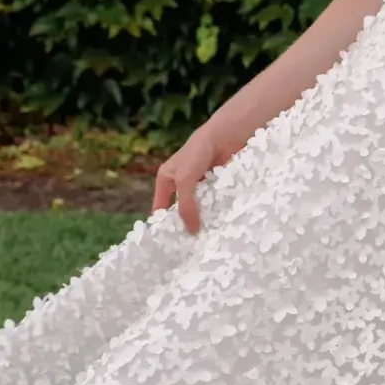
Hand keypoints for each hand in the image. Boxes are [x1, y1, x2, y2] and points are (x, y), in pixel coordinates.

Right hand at [151, 114, 236, 234]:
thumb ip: (186, 205)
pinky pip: (214, 204)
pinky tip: (222, 225)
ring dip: (204, 220)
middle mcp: (181, 185)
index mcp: (166, 181)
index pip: (161, 208)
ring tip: (209, 240)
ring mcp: (199, 187)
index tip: (170, 246)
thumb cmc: (197, 153)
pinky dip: (217, 212)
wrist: (224, 136)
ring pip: (200, 209)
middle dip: (186, 224)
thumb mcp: (185, 180)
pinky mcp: (216, 186)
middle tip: (193, 247)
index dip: (164, 224)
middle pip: (181, 211)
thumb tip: (191, 232)